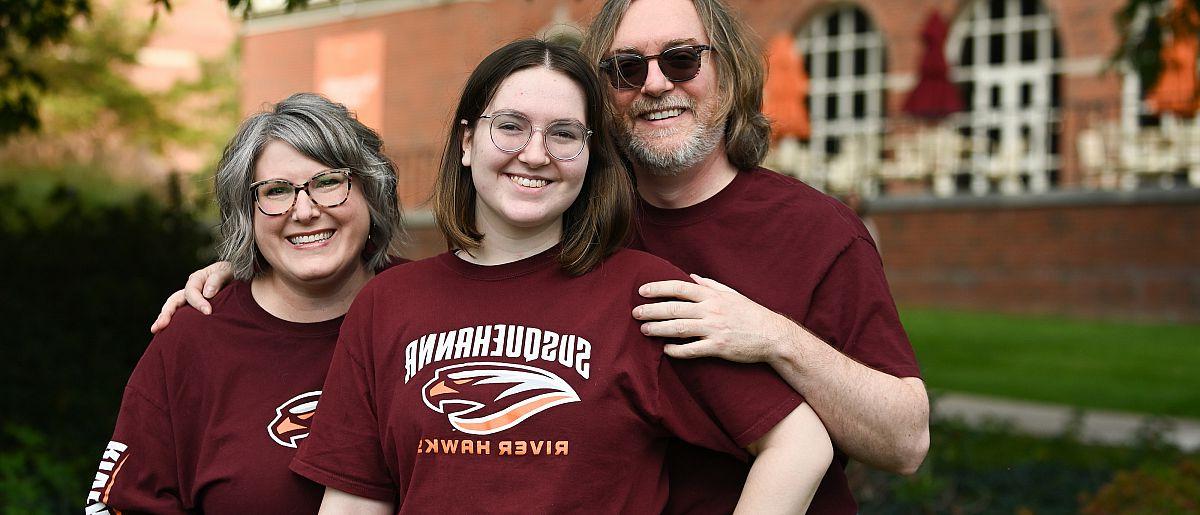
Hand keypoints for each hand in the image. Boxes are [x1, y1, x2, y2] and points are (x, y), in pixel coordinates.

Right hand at [149, 262, 233, 332]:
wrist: (240, 278)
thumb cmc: (234, 273)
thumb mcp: (227, 271)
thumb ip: (217, 279)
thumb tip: (207, 294)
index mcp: (197, 279)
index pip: (191, 292)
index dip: (197, 302)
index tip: (208, 312)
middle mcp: (190, 290)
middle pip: (174, 301)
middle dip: (166, 313)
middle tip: (161, 325)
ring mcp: (190, 301)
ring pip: (174, 309)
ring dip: (164, 319)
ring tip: (156, 330)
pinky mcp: (194, 310)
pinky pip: (181, 317)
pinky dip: (174, 324)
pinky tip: (168, 335)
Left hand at [633, 274, 806, 363]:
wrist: (772, 336)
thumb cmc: (751, 314)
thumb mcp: (732, 294)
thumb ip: (710, 285)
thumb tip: (691, 277)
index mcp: (713, 296)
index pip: (680, 288)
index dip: (659, 288)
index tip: (642, 291)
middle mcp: (712, 311)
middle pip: (675, 308)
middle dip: (652, 310)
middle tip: (635, 313)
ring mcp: (714, 329)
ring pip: (679, 328)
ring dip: (659, 329)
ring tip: (644, 330)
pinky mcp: (718, 348)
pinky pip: (692, 350)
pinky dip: (677, 350)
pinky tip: (666, 350)